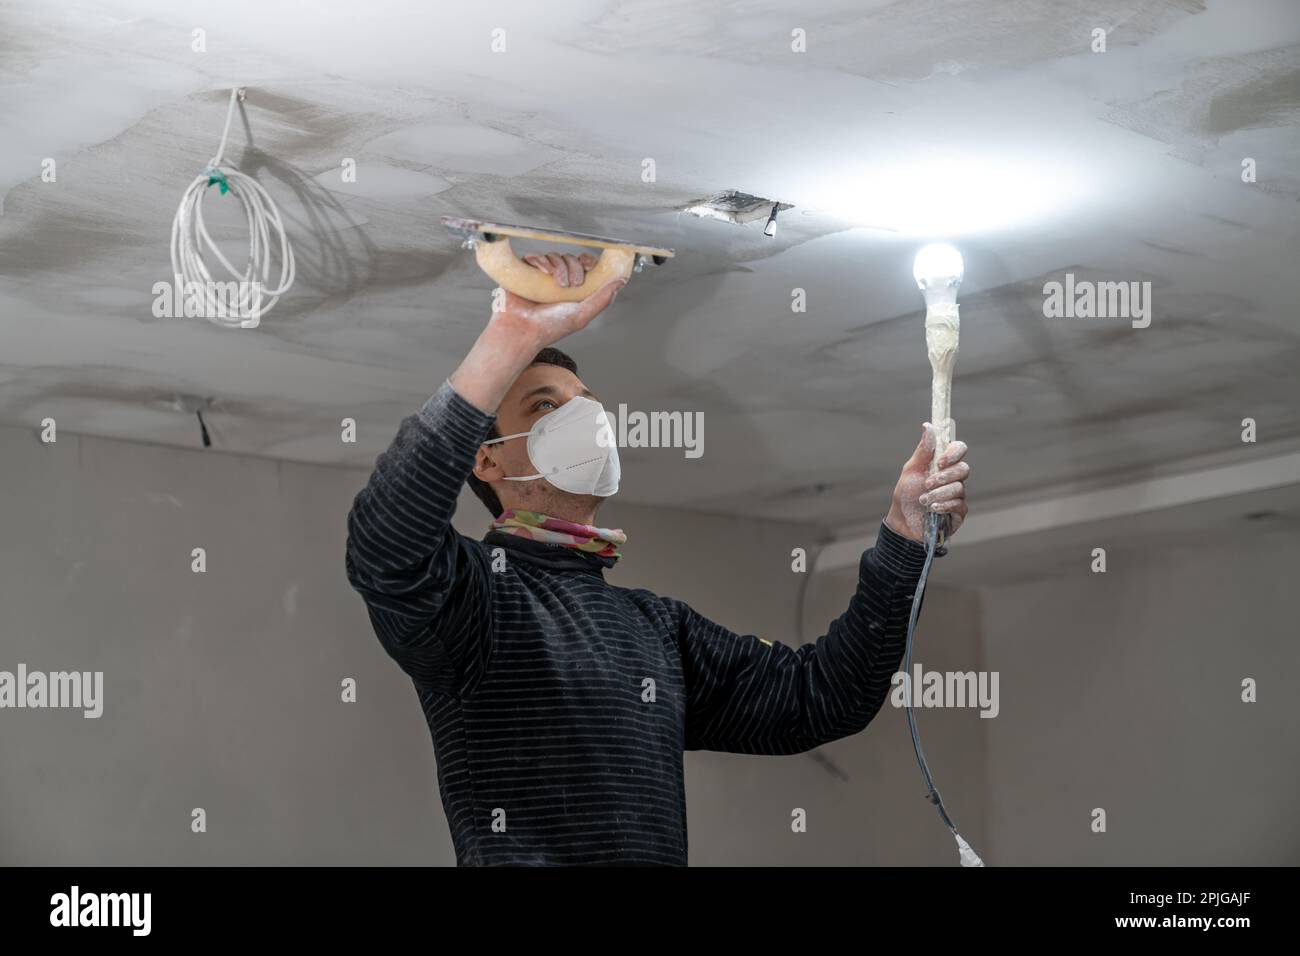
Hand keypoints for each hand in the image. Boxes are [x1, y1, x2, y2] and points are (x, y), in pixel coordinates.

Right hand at [491, 251, 623, 348]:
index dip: (588, 261)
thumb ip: (603, 299)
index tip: (590, 266)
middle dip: (574, 267)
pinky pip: (535, 257)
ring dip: (560, 266)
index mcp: (573, 289)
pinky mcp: (525, 272)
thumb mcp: (582, 314)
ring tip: (559, 284)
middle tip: (573, 284)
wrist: (523, 331)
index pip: (584, 265)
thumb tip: (621, 282)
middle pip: (570, 258)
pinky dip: (542, 261)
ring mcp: (541, 276)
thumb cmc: (551, 327)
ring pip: (554, 256)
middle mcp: (558, 280)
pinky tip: (545, 272)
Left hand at [884, 423, 969, 543]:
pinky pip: (959, 504)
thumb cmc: (906, 495)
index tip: (940, 461)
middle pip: (963, 468)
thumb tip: (928, 426)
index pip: (959, 449)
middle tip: (927, 484)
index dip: (954, 453)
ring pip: (959, 488)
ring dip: (939, 494)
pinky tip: (932, 509)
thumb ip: (923, 451)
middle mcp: (954, 477)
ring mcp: (958, 494)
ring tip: (923, 500)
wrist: (902, 522)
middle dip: (943, 477)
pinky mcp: (959, 511)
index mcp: (943, 464)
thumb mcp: (911, 470)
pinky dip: (944, 505)